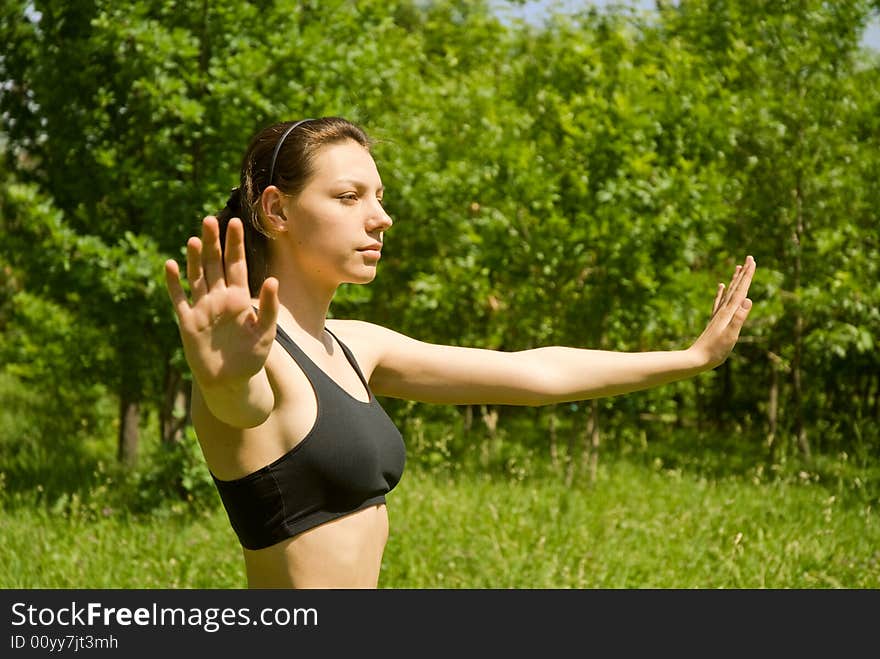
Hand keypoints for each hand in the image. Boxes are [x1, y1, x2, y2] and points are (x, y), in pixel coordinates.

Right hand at [164, 216, 278, 386]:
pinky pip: (179, 299)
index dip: (235, 244)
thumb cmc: (252, 358)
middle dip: (213, 243)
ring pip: (197, 277)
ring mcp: (202, 308)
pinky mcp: (188, 322)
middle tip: (210, 219)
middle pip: (215, 265)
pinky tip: (171, 265)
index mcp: (240, 298)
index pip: (237, 265)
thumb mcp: (266, 331)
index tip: (235, 222)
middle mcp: (219, 299)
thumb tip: (273, 280)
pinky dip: (174, 283)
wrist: (231, 381)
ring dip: (195, 259)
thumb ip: (269, 306)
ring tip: (195, 239)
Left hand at [688, 255, 755, 368]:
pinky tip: (720, 286)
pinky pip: (719, 301)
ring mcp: (718, 315)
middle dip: (743, 272)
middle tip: (749, 258)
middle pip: (735, 287)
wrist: (696, 359)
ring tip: (737, 267)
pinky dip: (721, 292)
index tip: (752, 261)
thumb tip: (748, 299)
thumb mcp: (731, 336)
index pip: (741, 290)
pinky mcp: (714, 320)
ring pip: (728, 292)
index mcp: (729, 313)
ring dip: (734, 279)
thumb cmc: (715, 350)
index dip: (748, 275)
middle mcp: (723, 311)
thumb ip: (739, 318)